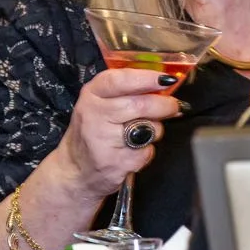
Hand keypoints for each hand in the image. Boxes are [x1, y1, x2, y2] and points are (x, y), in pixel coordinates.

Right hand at [52, 69, 183, 200]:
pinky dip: (147, 151)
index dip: (146, 78)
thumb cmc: (94, 132)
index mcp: (91, 95)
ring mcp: (103, 140)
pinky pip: (147, 151)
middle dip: (164, 105)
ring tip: (143, 133)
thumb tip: (164, 84)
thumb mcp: (100, 104)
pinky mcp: (115, 163)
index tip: (166, 79)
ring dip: (155, 130)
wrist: (76, 171)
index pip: (119, 80)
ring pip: (148, 129)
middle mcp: (94, 115)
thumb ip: (127, 91)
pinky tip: (133, 152)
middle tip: (173, 106)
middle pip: (140, 105)